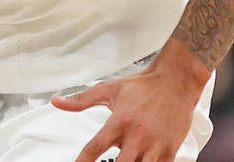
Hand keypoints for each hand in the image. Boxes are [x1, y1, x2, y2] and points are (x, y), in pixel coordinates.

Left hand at [51, 41, 208, 161]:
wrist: (176, 80)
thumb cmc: (144, 86)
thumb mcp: (108, 89)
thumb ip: (80, 99)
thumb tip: (57, 102)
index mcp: (119, 121)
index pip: (95, 148)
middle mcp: (137, 135)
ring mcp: (155, 145)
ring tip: (124, 161)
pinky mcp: (170, 150)